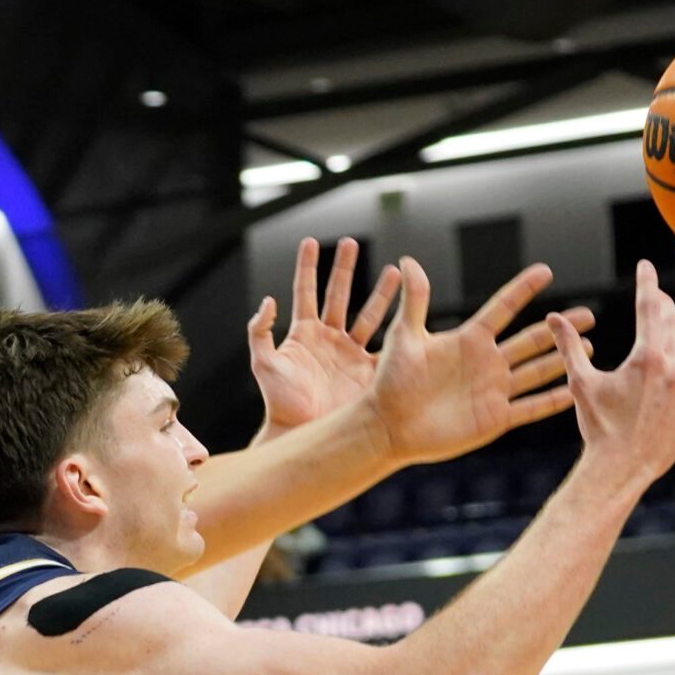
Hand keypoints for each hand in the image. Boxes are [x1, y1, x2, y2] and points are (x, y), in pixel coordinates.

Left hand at [247, 238, 399, 435]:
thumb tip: (268, 301)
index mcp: (303, 334)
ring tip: (396, 270)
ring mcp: (349, 353)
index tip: (311, 241)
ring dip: (382, 292)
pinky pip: (388, 346)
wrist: (302, 433)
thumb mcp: (264, 365)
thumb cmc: (279, 402)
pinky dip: (401, 329)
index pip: (305, 291)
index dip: (308, 267)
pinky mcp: (367, 370)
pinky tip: (413, 311)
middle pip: (339, 295)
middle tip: (351, 242)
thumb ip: (260, 332)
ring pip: (369, 314)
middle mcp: (329, 338)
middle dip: (345, 268)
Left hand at [358, 259, 594, 466]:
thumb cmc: (390, 382)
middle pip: (531, 339)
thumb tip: (408, 260)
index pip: (502, 308)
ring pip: (537, 371)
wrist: (387, 426)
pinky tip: (575, 391)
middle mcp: (486, 362)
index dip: (523, 290)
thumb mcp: (405, 337)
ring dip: (562, 359)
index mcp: (468, 339)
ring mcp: (493, 391)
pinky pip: (530, 408)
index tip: (546, 271)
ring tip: (590, 347)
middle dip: (560, 327)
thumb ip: (414, 301)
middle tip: (588, 314)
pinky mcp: (494, 418)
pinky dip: (553, 400)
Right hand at [547, 261, 674, 492]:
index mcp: (647, 358)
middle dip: (664, 308)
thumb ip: (569, 347)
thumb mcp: (580, 383)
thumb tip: (553, 317)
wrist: (618, 468)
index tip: (646, 267)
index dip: (648, 283)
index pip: (650, 307)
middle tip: (655, 301)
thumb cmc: (597, 426)